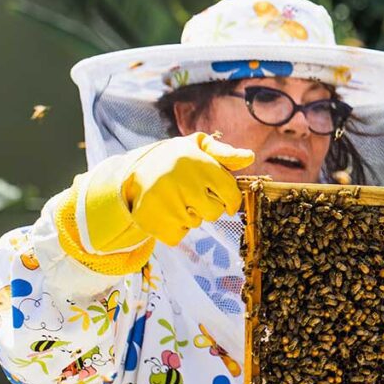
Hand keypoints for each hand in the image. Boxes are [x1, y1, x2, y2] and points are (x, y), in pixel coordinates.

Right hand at [86, 132, 253, 248]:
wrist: (133, 170)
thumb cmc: (176, 159)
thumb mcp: (198, 147)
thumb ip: (224, 153)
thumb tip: (250, 157)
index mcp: (197, 162)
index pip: (231, 194)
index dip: (231, 201)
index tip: (225, 200)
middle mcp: (182, 182)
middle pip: (214, 213)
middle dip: (208, 206)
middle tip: (192, 194)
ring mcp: (165, 203)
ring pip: (195, 223)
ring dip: (190, 216)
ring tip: (176, 199)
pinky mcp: (151, 220)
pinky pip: (178, 235)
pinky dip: (175, 228)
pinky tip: (165, 211)